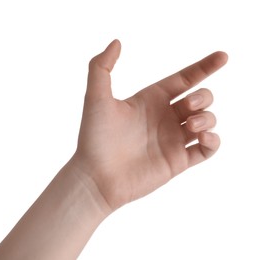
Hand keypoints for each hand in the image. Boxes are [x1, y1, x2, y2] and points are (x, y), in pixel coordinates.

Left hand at [71, 40, 227, 211]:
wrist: (97, 177)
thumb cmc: (94, 138)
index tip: (223, 57)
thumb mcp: (96, 97)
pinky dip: (213, 141)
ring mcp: (172, 139)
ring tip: (192, 124)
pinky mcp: (178, 161)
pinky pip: (207, 149)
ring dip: (208, 118)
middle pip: (200, 99)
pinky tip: (203, 137)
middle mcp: (164, 117)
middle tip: (186, 107)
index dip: (204, 67)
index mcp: (151, 100)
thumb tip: (116, 42)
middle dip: (202, 98)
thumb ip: (101, 67)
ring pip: (207, 121)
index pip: (184, 79)